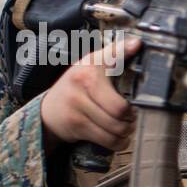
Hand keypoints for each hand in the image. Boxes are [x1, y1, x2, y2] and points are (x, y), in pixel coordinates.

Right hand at [40, 35, 137, 150]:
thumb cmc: (77, 85)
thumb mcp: (92, 64)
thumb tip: (138, 43)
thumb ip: (115, 53)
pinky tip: (118, 137)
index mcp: (91, 67)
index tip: (135, 97)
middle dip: (131, 118)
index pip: (117, 74)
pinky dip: (118, 142)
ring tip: (126, 126)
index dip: (132, 95)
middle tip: (132, 117)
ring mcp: (77, 105)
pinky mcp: (76, 125)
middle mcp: (82, 84)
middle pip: (120, 110)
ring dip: (126, 132)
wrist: (49, 109)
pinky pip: (108, 140)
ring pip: (116, 127)